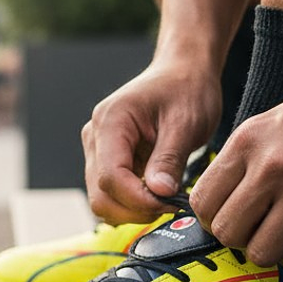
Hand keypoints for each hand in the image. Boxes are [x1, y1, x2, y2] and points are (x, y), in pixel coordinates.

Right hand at [82, 61, 221, 223]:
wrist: (183, 73)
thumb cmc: (186, 89)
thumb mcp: (185, 123)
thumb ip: (169, 159)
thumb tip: (159, 194)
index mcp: (111, 121)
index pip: (110, 176)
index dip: (138, 199)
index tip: (170, 204)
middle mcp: (96, 136)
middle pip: (100, 194)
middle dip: (135, 209)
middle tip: (171, 206)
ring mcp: (98, 149)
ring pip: (103, 198)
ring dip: (133, 209)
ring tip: (167, 199)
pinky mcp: (108, 159)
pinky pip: (112, 193)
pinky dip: (134, 202)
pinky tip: (159, 193)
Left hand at [189, 60, 282, 271]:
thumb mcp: (277, 122)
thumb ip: (249, 158)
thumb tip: (226, 201)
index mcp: (248, 141)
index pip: (202, 201)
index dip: (215, 218)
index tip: (235, 219)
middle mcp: (270, 166)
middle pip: (227, 232)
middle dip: (243, 239)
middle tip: (265, 231)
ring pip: (261, 253)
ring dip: (276, 252)